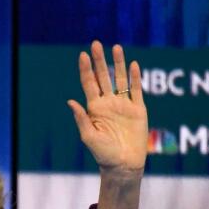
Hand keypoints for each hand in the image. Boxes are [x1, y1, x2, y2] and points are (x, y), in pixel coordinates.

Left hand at [68, 40, 147, 176]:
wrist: (124, 164)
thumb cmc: (103, 154)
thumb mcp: (89, 137)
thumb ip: (81, 119)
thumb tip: (70, 101)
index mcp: (94, 109)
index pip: (89, 84)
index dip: (86, 69)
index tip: (82, 55)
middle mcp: (108, 103)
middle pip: (103, 77)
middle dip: (99, 60)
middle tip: (96, 43)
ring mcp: (123, 105)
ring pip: (120, 79)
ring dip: (118, 64)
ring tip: (116, 47)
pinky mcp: (138, 109)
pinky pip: (136, 90)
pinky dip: (135, 77)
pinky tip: (132, 65)